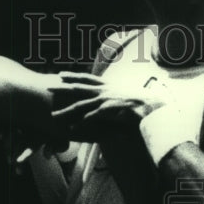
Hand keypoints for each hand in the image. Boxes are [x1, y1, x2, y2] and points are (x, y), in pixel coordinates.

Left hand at [51, 73, 169, 140]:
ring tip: (54, 116)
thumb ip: (113, 97)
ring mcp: (107, 100)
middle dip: (63, 88)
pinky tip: (73, 128)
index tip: (60, 75)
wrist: (155, 106)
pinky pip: (93, 116)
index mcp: (108, 86)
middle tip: (48, 87)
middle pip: (79, 88)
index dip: (73, 76)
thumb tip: (108, 100)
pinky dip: (82, 122)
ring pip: (82, 104)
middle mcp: (105, 90)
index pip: (87, 78)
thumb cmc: (141, 104)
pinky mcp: (111, 110)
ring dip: (67, 111)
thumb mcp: (124, 96)